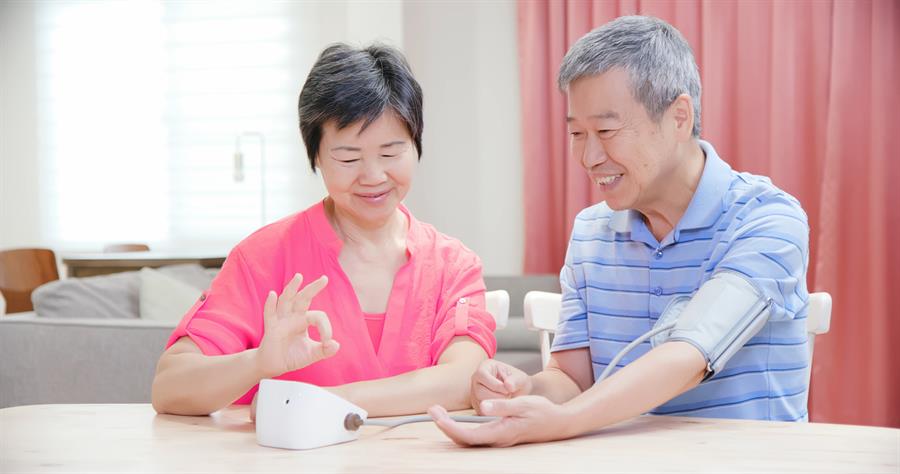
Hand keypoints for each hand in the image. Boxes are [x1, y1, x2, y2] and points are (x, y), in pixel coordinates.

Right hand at [255, 274, 338, 377]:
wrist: (274, 366)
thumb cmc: (292, 356)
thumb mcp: (312, 354)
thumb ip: (324, 350)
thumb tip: (336, 345)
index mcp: (304, 320)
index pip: (318, 316)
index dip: (326, 327)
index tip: (328, 341)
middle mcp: (293, 317)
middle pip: (303, 298)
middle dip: (313, 288)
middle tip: (325, 279)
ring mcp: (281, 321)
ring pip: (286, 300)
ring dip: (292, 288)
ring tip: (299, 277)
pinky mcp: (271, 329)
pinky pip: (269, 314)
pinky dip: (270, 304)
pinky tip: (272, 294)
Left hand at [428, 396, 572, 446]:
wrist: (557, 423)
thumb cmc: (542, 412)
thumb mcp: (522, 403)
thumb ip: (502, 406)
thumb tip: (484, 406)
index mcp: (501, 432)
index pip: (469, 435)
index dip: (451, 428)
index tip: (438, 417)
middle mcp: (497, 440)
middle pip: (464, 440)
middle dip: (445, 427)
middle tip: (432, 410)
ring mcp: (498, 440)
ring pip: (468, 440)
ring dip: (451, 428)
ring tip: (438, 413)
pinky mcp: (499, 436)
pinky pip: (475, 438)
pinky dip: (461, 430)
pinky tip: (454, 421)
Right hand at [469, 359, 531, 413]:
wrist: (518, 392)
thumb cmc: (517, 382)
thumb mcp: (520, 378)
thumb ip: (515, 381)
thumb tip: (508, 386)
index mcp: (485, 367)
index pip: (482, 375)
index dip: (495, 384)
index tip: (507, 390)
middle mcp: (476, 380)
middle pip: (479, 391)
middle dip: (497, 397)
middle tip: (508, 396)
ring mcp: (474, 393)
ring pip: (481, 403)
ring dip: (496, 405)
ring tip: (506, 400)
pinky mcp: (477, 406)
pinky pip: (482, 412)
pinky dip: (494, 413)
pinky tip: (503, 407)